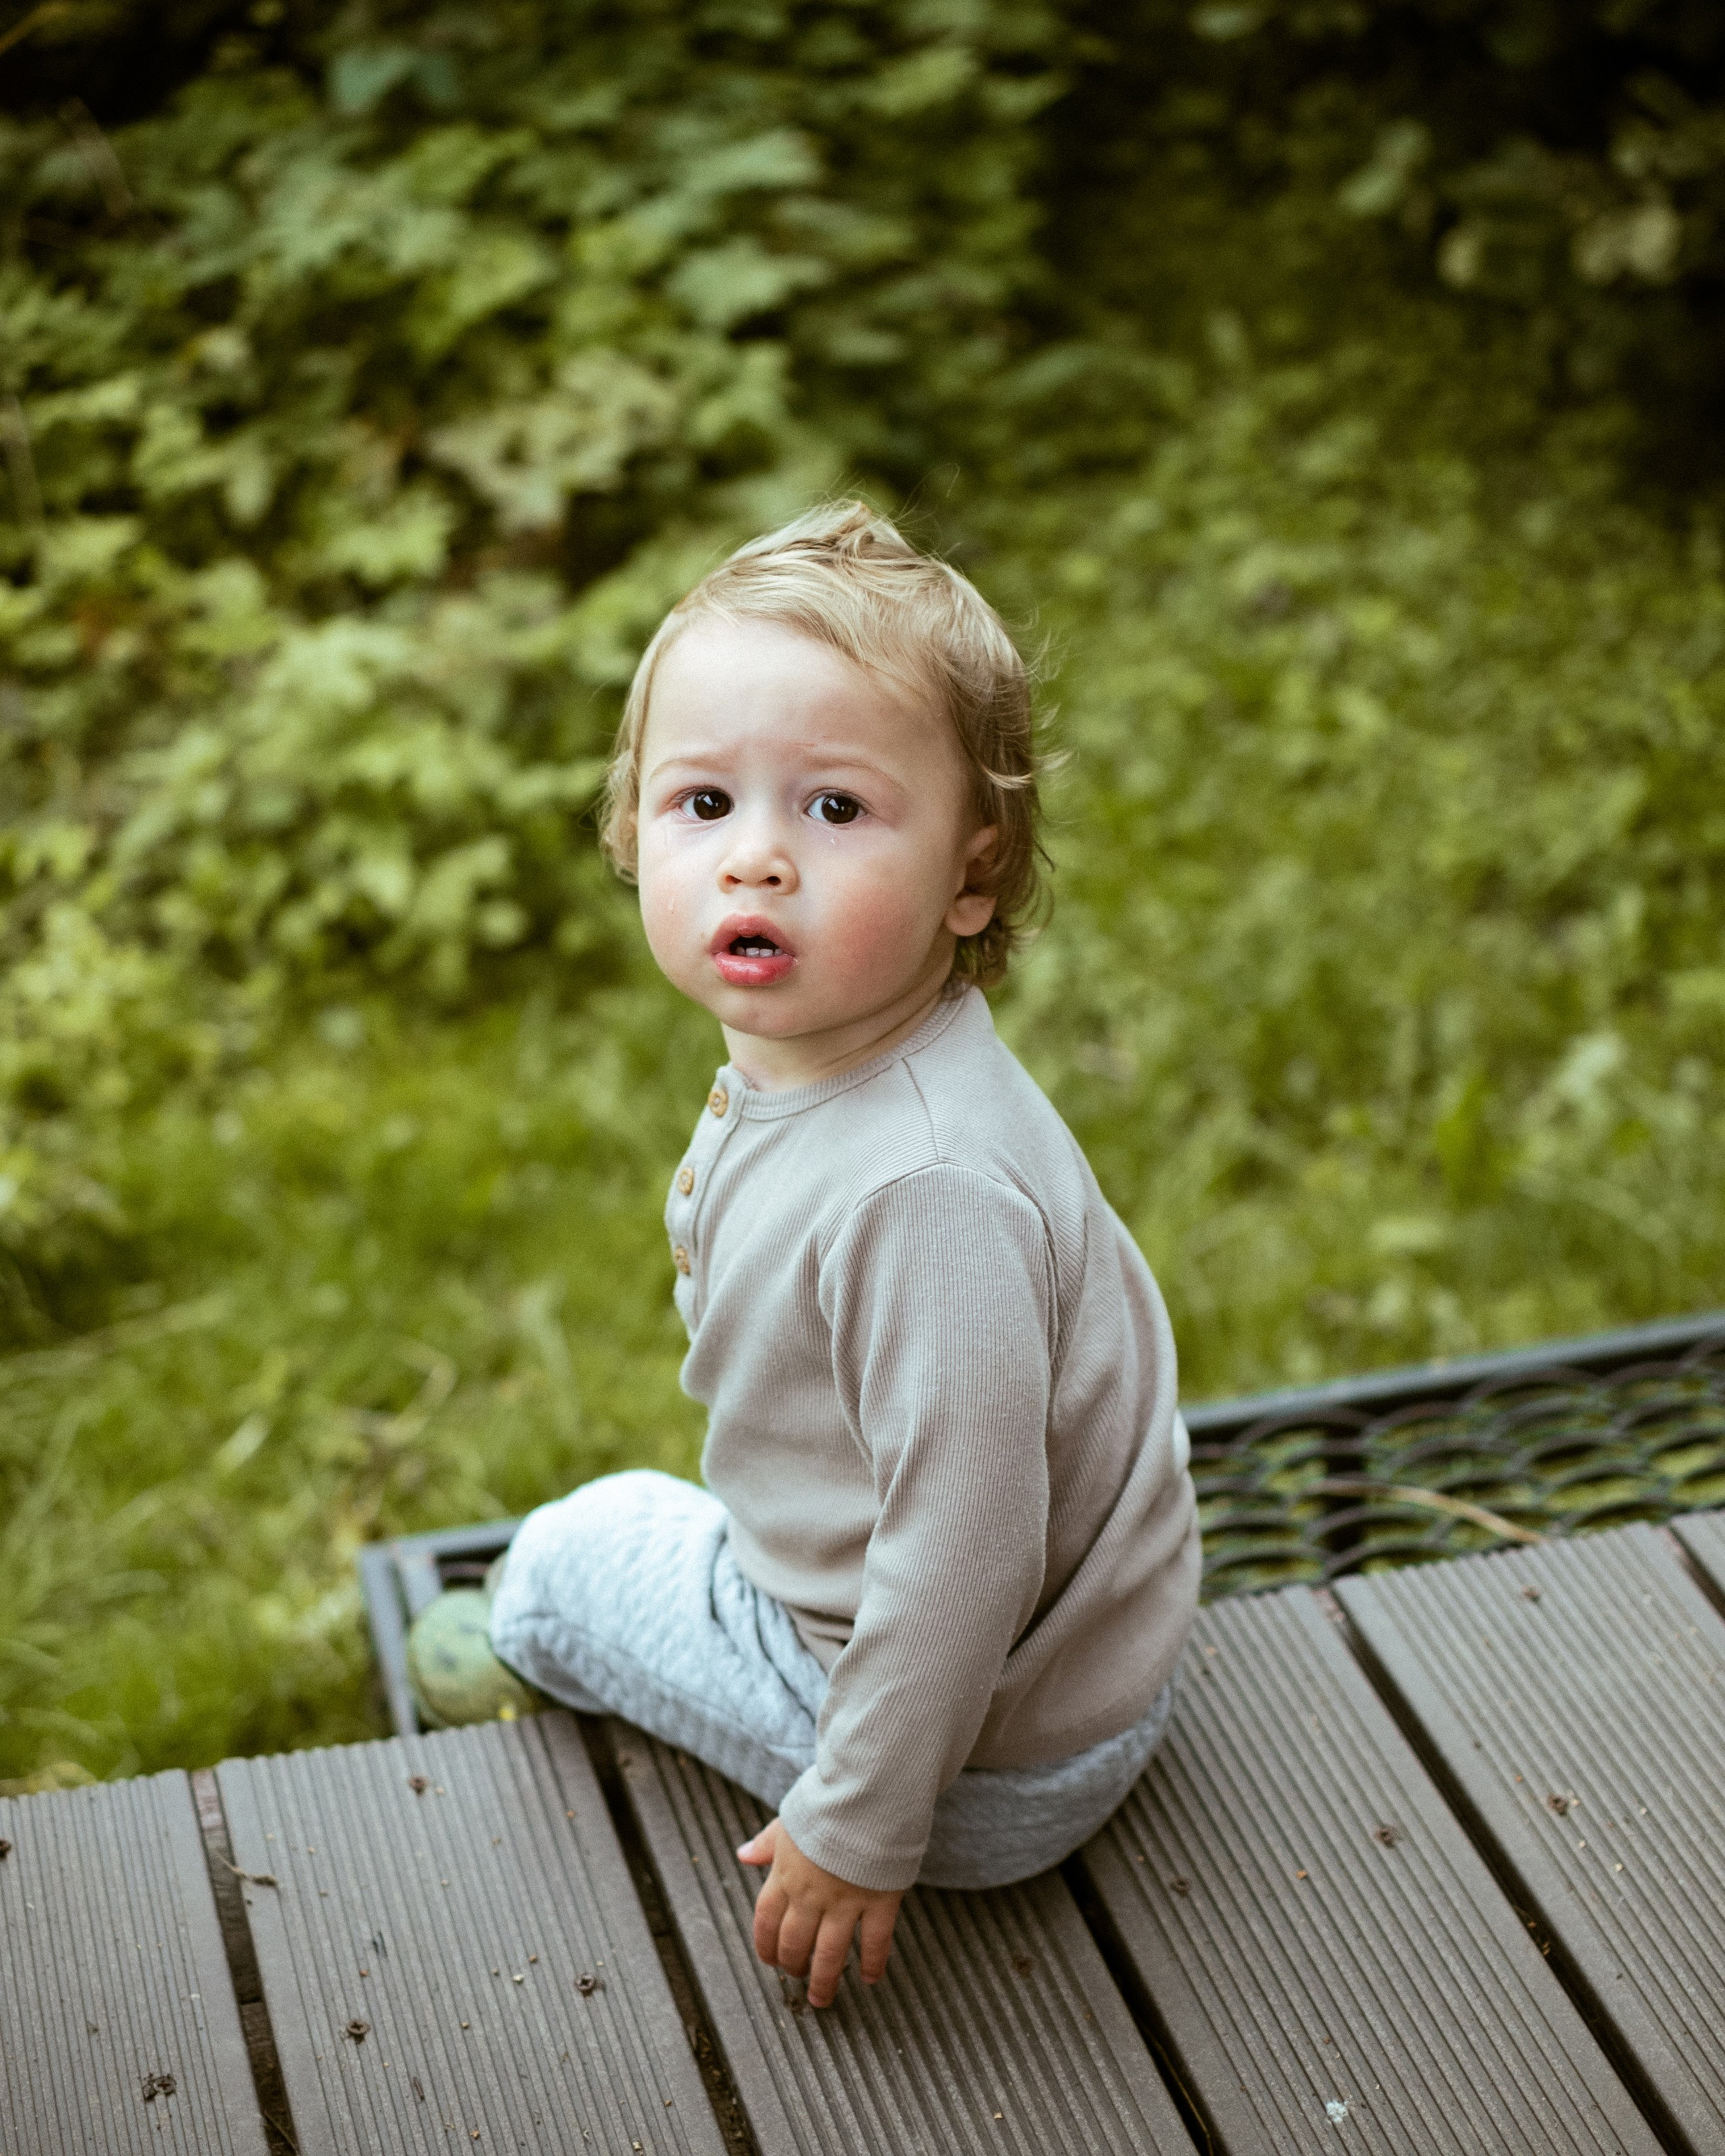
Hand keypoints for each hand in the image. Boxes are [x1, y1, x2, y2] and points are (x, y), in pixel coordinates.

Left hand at [737, 1816, 903, 2007]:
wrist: (867, 1790)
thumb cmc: (829, 1801)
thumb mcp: (790, 1818)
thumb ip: (767, 1843)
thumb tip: (743, 1855)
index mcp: (786, 1873)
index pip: (766, 1920)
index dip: (765, 1945)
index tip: (769, 1960)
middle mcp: (811, 1893)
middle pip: (794, 1943)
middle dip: (793, 1966)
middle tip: (799, 1979)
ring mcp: (845, 1900)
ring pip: (829, 1953)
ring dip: (824, 1980)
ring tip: (823, 1998)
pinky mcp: (879, 1900)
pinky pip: (874, 1941)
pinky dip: (872, 1963)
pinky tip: (870, 1977)